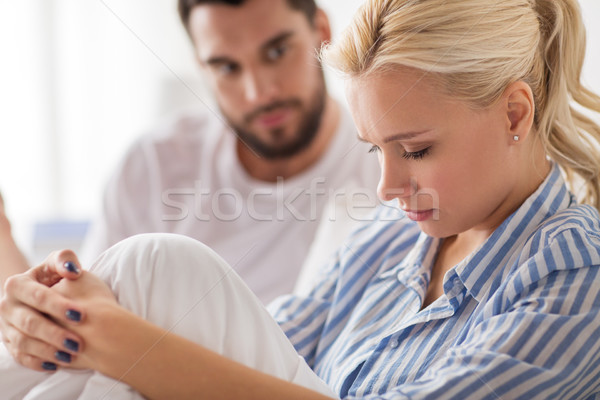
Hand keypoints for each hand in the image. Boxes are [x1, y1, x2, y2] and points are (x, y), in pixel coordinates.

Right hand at [0, 250, 86, 371]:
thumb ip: (65, 260)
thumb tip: (73, 270)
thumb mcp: (58, 264)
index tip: (80, 315)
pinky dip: (38, 362)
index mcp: (17, 284)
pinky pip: (21, 357)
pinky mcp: (11, 343)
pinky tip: (57, 365)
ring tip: (72, 355)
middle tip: (78, 342)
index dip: (58, 306)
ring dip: (48, 351)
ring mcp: (6, 327)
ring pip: (24, 343)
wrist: (45, 297)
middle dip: (55, 333)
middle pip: (30, 323)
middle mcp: (7, 306)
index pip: (38, 296)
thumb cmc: (57, 276)